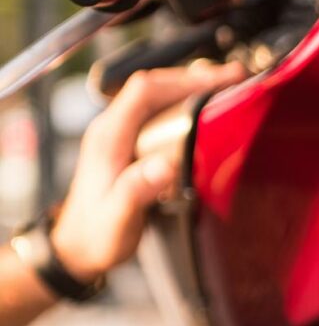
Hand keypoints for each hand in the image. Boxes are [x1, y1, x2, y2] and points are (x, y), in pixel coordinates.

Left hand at [51, 63, 245, 281]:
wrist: (77, 248)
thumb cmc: (96, 235)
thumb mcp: (119, 218)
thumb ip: (138, 190)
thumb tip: (166, 165)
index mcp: (108, 138)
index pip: (146, 90)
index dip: (186, 80)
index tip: (221, 80)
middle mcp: (111, 128)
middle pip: (155, 85)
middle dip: (197, 77)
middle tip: (235, 80)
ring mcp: (119, 134)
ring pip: (157, 95)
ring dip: (192, 87)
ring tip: (227, 89)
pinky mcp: (129, 143)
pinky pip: (158, 111)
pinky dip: (185, 104)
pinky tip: (204, 110)